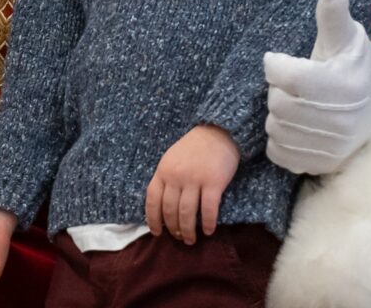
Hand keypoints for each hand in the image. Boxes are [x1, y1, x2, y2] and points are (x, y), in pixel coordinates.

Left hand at [145, 125, 239, 243]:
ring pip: (187, 213)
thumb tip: (162, 208)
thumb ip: (166, 179)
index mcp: (163, 170)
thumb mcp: (172, 159)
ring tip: (191, 240)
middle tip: (179, 238)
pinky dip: (208, 223)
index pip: (153, 200)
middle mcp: (176, 176)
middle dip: (173, 228)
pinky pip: (208, 209)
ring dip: (188, 230)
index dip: (153, 219)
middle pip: (170, 210)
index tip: (157, 233)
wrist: (217, 131)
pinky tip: (209, 231)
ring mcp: (194, 179)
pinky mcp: (213, 183)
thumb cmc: (194, 147)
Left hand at [264, 0, 370, 175]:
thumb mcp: (347, 36)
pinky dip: (279, 138)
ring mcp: (333, 147)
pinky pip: (279, 153)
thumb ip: (333, 14)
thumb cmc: (357, 64)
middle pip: (278, 104)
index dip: (275, 65)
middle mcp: (341, 121)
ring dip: (277, 113)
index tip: (279, 60)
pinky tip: (294, 123)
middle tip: (291, 83)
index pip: (288, 77)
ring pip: (275, 128)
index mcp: (344, 85)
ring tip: (295, 101)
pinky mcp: (324, 165)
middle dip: (277, 89)